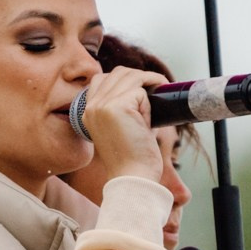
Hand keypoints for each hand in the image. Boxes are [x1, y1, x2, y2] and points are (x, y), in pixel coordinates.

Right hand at [82, 66, 164, 182]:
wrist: (132, 177)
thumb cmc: (132, 157)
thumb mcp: (122, 127)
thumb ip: (125, 107)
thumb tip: (145, 89)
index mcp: (88, 112)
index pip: (102, 79)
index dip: (125, 79)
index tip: (143, 88)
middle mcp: (91, 106)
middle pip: (118, 72)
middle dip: (141, 76)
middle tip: (159, 87)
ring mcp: (102, 105)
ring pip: (130, 76)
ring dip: (150, 81)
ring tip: (162, 92)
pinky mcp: (117, 107)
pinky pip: (140, 90)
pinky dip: (151, 100)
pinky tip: (152, 117)